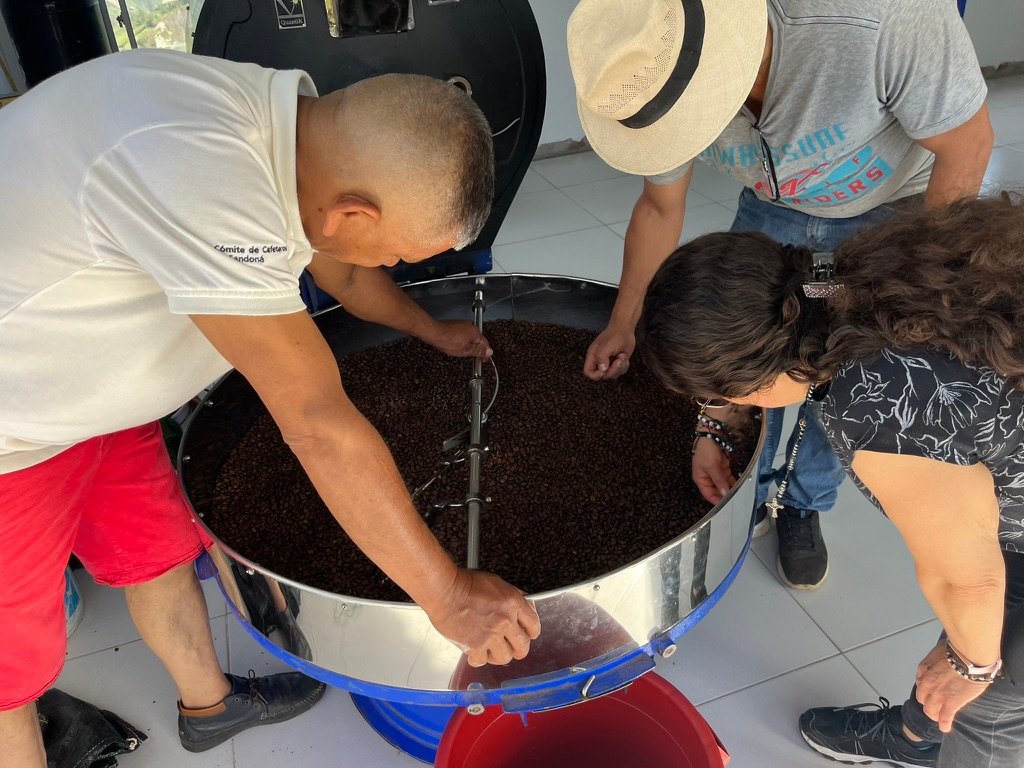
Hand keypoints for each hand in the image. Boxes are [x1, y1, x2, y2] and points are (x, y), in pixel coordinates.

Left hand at [425, 320, 491, 358]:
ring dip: (468, 345)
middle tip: (473, 358)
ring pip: (469, 337)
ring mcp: (462, 324)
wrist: (435, 333)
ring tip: (462, 352)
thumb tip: (489, 352)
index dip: (485, 353)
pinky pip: (461, 334)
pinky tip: (456, 346)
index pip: (485, 344)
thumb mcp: (467, 350)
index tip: (483, 360)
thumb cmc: (449, 341)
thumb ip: (479, 351)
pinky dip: (461, 341)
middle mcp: (471, 326)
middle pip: (477, 340)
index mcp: (476, 332)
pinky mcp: (454, 325)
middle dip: (476, 349)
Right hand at [426, 568, 540, 666]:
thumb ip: (512, 596)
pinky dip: (478, 657)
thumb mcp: (496, 583)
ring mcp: (491, 635)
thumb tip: (523, 606)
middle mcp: (505, 621)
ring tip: (491, 649)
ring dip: (498, 654)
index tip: (526, 635)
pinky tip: (475, 651)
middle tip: (511, 646)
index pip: (534, 626)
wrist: (444, 590)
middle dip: (518, 648)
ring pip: (505, 657)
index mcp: (513, 603)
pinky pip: (482, 661)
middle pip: (523, 646)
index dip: (531, 632)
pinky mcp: (475, 645)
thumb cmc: (465, 583)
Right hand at [583, 323, 635, 379]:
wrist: (625, 330)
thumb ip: (602, 357)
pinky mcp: (617, 363)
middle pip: (603, 375)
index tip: (604, 371)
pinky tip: (624, 356)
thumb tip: (602, 369)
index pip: (588, 372)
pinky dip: (624, 366)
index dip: (595, 375)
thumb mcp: (607, 345)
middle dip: (612, 370)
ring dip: (620, 367)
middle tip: (618, 360)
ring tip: (622, 355)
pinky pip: (620, 372)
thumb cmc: (614, 336)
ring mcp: (609, 363)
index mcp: (593, 356)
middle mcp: (599, 361)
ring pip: (613, 375)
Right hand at [692, 439, 735, 504]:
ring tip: (739, 495)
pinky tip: (740, 486)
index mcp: (700, 479)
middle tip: (735, 501)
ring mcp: (716, 473)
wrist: (712, 434)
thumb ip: (719, 481)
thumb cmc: (706, 451)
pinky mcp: (723, 468)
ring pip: (723, 485)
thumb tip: (724, 494)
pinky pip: (728, 478)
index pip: (708, 494)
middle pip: (716, 491)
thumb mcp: (711, 466)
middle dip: (724, 496)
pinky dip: (733, 482)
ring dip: (730, 489)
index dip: (716, 501)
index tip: (726, 506)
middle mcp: (707, 478)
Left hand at [915, 642, 990, 732]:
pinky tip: (945, 728)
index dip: (925, 689)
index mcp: (924, 671)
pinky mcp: (951, 703)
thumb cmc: (955, 650)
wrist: (968, 657)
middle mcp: (927, 685)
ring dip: (934, 715)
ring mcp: (938, 695)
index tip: (930, 691)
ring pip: (930, 710)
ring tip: (938, 718)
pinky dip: (944, 724)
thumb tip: (932, 666)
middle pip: (923, 699)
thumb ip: (933, 661)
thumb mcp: (936, 651)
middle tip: (935, 705)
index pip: (920, 684)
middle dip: (928, 702)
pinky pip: (945, 718)